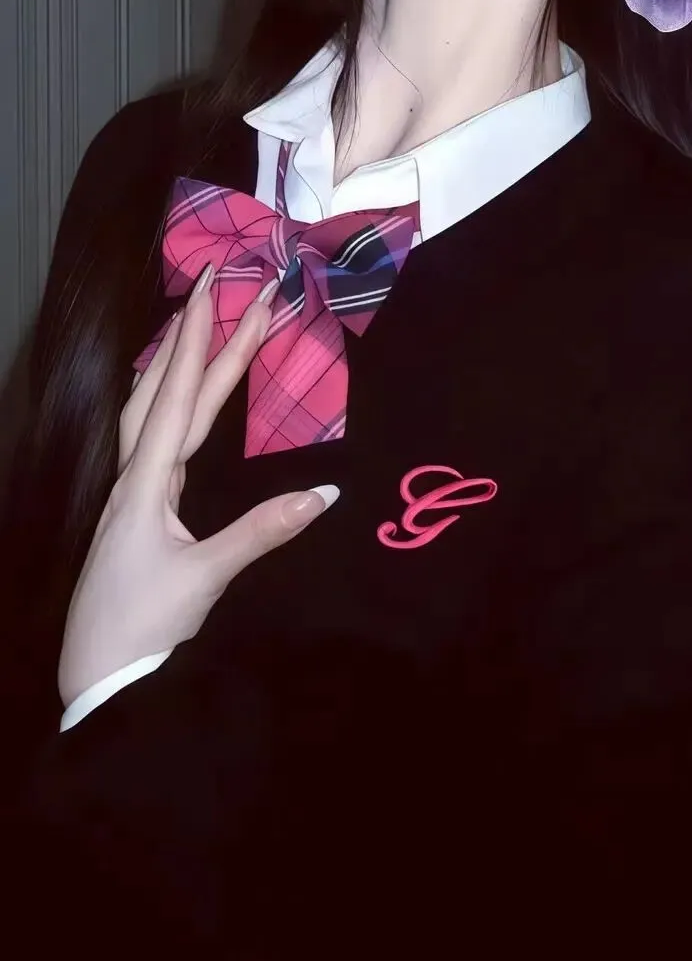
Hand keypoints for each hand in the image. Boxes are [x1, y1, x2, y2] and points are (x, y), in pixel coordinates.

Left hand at [58, 266, 338, 706]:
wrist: (95, 675)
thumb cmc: (142, 627)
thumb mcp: (207, 578)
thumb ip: (264, 531)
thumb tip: (326, 493)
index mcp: (146, 482)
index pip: (179, 395)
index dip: (201, 339)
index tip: (216, 288)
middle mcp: (134, 476)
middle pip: (168, 390)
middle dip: (198, 337)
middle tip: (224, 285)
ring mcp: (132, 492)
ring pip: (154, 409)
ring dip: (180, 364)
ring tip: (199, 322)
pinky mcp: (137, 511)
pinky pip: (155, 436)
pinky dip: (171, 402)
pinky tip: (178, 399)